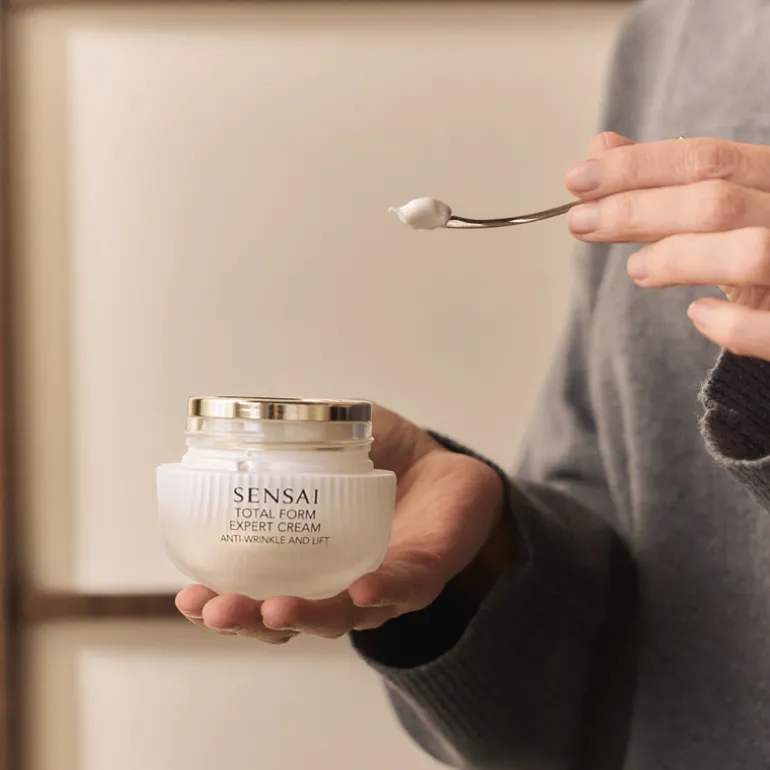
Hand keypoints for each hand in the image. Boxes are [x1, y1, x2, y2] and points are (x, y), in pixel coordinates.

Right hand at [175, 404, 508, 642]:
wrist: (450, 471)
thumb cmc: (387, 463)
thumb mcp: (336, 440)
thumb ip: (297, 431)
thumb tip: (250, 413)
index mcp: (308, 561)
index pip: (257, 594)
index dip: (222, 601)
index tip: (189, 595)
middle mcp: (338, 585)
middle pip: (288, 621)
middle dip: (248, 621)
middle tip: (214, 610)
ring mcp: (381, 587)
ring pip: (340, 617)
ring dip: (304, 616)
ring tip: (272, 609)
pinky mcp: (423, 574)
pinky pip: (401, 589)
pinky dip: (379, 592)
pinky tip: (359, 589)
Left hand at [565, 132, 769, 358]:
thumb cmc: (764, 236)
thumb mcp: (729, 199)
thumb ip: (667, 178)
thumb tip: (600, 148)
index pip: (704, 158)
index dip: (636, 168)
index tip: (576, 179)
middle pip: (716, 203)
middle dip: (638, 211)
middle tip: (580, 222)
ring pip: (750, 254)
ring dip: (681, 259)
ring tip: (636, 269)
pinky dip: (732, 324)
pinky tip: (698, 315)